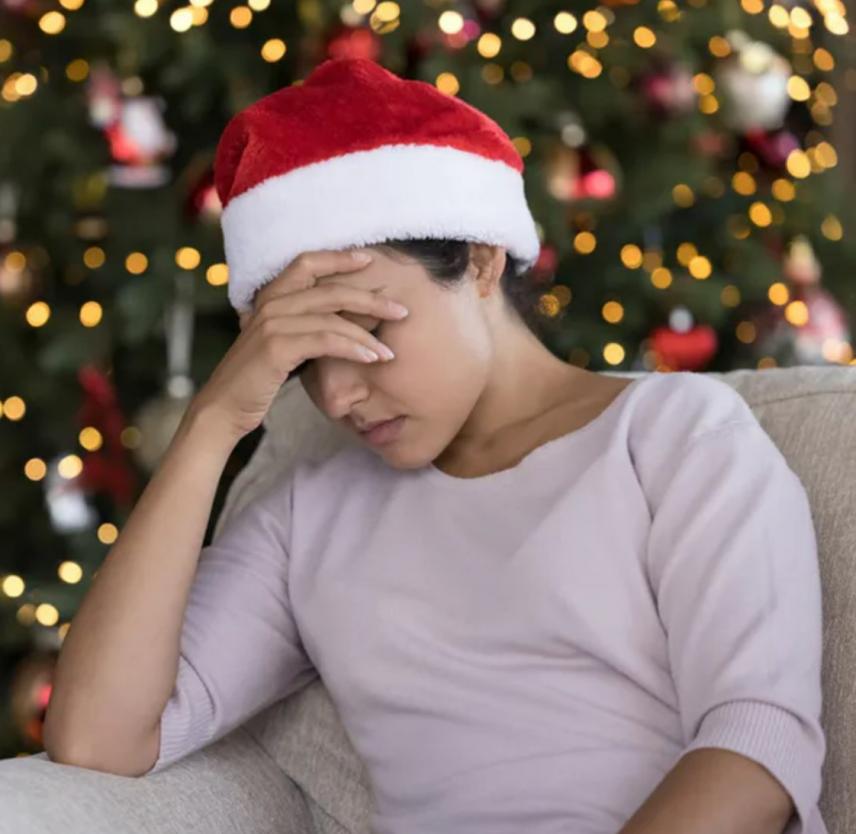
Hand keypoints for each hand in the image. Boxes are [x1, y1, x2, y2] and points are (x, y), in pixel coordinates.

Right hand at [194, 249, 407, 441]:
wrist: (223, 408)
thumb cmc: (255, 381)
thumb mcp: (279, 345)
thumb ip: (302, 327)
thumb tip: (344, 321)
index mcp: (269, 298)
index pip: (306, 263)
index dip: (338, 257)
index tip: (369, 259)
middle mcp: (270, 304)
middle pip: (330, 289)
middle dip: (371, 299)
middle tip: (401, 311)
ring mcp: (272, 323)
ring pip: (333, 316)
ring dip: (368, 333)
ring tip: (389, 351)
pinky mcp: (277, 346)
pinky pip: (326, 340)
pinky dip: (353, 347)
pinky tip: (372, 358)